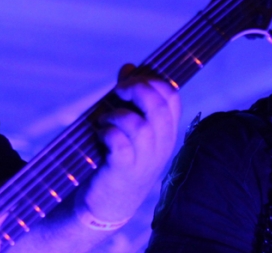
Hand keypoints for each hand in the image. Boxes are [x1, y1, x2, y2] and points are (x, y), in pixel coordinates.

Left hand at [80, 64, 180, 223]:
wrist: (106, 205)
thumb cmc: (115, 158)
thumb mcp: (126, 124)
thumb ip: (129, 97)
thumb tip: (129, 66)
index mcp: (166, 131)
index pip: (172, 95)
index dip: (151, 78)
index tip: (130, 76)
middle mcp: (161, 145)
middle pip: (159, 105)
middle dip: (136, 88)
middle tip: (117, 91)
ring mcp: (145, 161)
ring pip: (140, 125)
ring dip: (117, 114)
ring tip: (104, 119)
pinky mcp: (124, 172)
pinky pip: (120, 144)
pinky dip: (107, 132)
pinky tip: (99, 134)